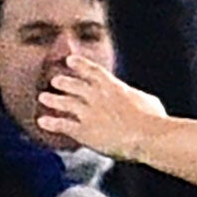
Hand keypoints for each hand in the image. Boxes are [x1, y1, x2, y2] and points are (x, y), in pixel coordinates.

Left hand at [38, 55, 165, 159]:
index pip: (92, 70)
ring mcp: (88, 113)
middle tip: (55, 81)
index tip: (70, 60)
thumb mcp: (149, 102)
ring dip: (53, 100)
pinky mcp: (83, 130)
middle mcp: (96, 96)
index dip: (80, 64)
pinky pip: (62, 125)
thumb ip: (137, 98)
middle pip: (75, 86)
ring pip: (64, 103)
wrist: (146, 136)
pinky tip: (42, 122)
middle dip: (64, 82)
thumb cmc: (154, 121)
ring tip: (43, 97)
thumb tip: (139, 100)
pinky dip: (51, 123)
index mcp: (113, 86)